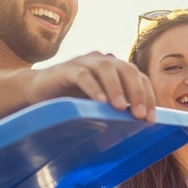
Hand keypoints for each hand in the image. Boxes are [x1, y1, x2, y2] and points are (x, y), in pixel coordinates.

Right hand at [25, 52, 156, 121]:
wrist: (37, 91)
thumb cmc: (73, 99)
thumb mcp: (100, 105)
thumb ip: (118, 109)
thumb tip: (141, 127)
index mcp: (116, 69)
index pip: (139, 78)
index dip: (148, 97)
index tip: (150, 119)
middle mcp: (103, 61)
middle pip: (127, 70)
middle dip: (137, 93)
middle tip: (140, 115)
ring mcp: (84, 62)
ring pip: (106, 68)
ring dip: (117, 88)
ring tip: (121, 108)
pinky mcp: (65, 69)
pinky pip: (82, 74)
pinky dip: (93, 87)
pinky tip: (99, 102)